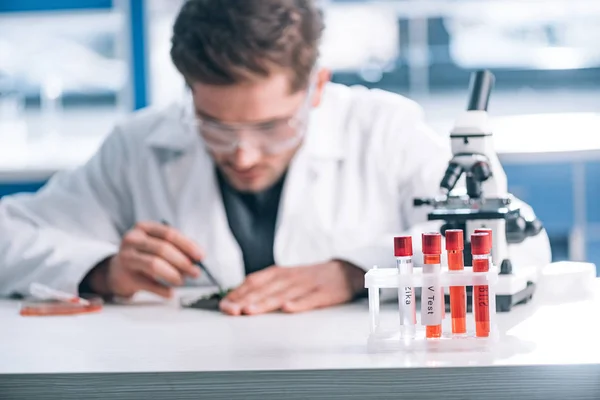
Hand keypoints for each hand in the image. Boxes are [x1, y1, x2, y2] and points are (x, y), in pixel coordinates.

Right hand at [86, 221, 203, 298]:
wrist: (117, 271)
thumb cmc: (143, 256)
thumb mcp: (156, 245)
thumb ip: (176, 249)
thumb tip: (196, 261)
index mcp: (144, 228)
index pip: (169, 234)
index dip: (187, 245)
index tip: (201, 256)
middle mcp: (133, 239)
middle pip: (162, 249)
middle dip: (183, 262)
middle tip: (195, 272)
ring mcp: (126, 257)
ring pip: (154, 264)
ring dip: (173, 274)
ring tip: (182, 281)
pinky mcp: (125, 276)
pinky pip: (147, 284)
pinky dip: (162, 289)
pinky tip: (170, 293)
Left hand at [219, 260, 364, 315]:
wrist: (342, 272)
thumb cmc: (309, 278)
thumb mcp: (285, 277)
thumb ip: (264, 286)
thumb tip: (237, 297)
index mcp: (279, 273)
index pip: (254, 281)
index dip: (238, 293)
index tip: (225, 305)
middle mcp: (290, 277)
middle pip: (265, 289)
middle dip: (246, 300)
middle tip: (232, 311)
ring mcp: (306, 285)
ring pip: (283, 294)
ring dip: (265, 303)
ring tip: (250, 311)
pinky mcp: (322, 293)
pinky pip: (309, 299)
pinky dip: (298, 304)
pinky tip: (287, 309)